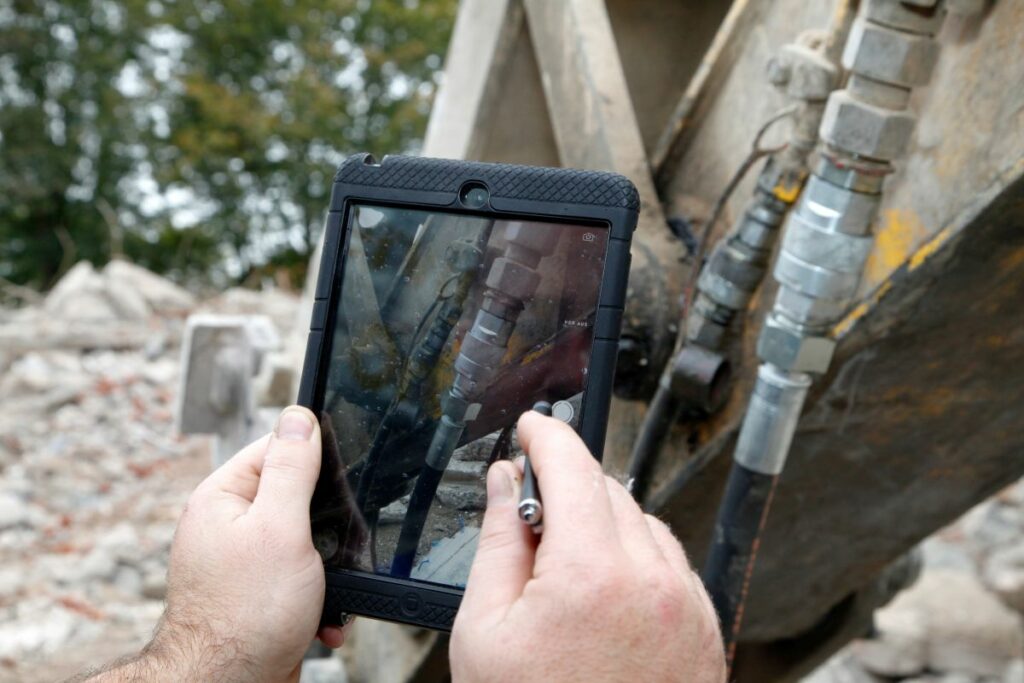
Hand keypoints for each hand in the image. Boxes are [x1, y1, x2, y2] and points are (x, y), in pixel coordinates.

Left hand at [85, 406, 343, 681]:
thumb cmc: (244, 617)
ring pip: (307, 541)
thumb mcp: (280, 528)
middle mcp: (229, 525)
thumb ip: (291, 469)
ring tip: (324, 590)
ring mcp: (244, 562)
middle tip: (330, 549)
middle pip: (299, 496)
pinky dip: (320, 597)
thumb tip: (298, 418)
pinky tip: (322, 616)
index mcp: (223, 497)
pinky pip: (302, 578)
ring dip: (329, 567)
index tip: (339, 485)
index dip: (315, 463)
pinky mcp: (260, 594)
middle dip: (328, 526)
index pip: (277, 449)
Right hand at [451, 412, 724, 682]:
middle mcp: (653, 579)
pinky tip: (602, 595)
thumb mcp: (485, 631)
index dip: (545, 434)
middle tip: (530, 516)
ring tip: (563, 573)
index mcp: (593, 573)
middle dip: (567, 486)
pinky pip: (670, 563)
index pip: (572, 465)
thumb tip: (508, 484)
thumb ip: (500, 542)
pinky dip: (636, 558)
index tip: (531, 427)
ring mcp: (687, 606)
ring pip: (643, 523)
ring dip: (603, 524)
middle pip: (608, 490)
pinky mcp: (704, 630)